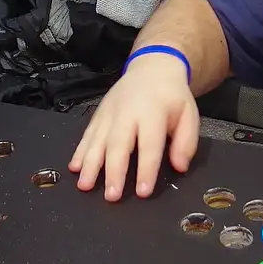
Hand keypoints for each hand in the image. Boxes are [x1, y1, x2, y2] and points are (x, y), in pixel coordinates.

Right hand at [70, 54, 198, 200]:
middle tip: (111, 196)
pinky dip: (79, 151)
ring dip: (90, 164)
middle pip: (118, 144)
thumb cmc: (171, 98)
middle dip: (113, 171)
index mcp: (152, 113)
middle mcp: (127, 112)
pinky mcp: (98, 114)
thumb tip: (179, 167)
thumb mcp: (189, 115)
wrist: (152, 68)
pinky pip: (87, 134)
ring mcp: (109, 113)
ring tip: (85, 185)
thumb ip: (186, 142)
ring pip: (97, 140)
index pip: (149, 144)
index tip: (143, 192)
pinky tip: (73, 167)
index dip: (146, 169)